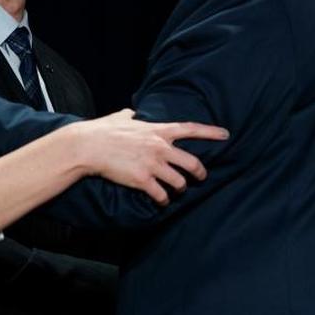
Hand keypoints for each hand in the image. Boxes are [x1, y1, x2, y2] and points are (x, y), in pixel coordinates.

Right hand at [71, 109, 227, 204]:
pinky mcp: (142, 180)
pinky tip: (161, 202)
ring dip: (180, 189)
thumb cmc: (102, 131)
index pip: (191, 129)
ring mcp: (152, 165)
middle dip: (200, 173)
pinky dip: (163, 200)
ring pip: (179, 182)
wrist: (88, 146)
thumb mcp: (120, 117)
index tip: (226, 135)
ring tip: (175, 191)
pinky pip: (161, 195)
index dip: (210, 132)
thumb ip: (130, 115)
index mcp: (157, 130)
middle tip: (200, 178)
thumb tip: (131, 112)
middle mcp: (160, 147)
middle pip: (192, 163)